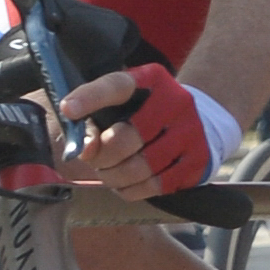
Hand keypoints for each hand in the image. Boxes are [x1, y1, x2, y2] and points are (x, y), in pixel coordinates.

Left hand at [63, 64, 238, 199]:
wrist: (202, 120)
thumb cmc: (147, 112)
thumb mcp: (124, 102)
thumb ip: (96, 119)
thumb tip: (85, 149)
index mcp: (151, 79)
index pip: (117, 86)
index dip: (91, 97)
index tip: (67, 109)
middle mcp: (175, 102)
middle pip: (124, 138)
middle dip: (101, 156)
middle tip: (94, 160)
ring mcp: (190, 132)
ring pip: (139, 168)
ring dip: (114, 176)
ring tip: (108, 172)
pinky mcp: (198, 161)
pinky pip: (154, 186)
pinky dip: (131, 189)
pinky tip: (125, 184)